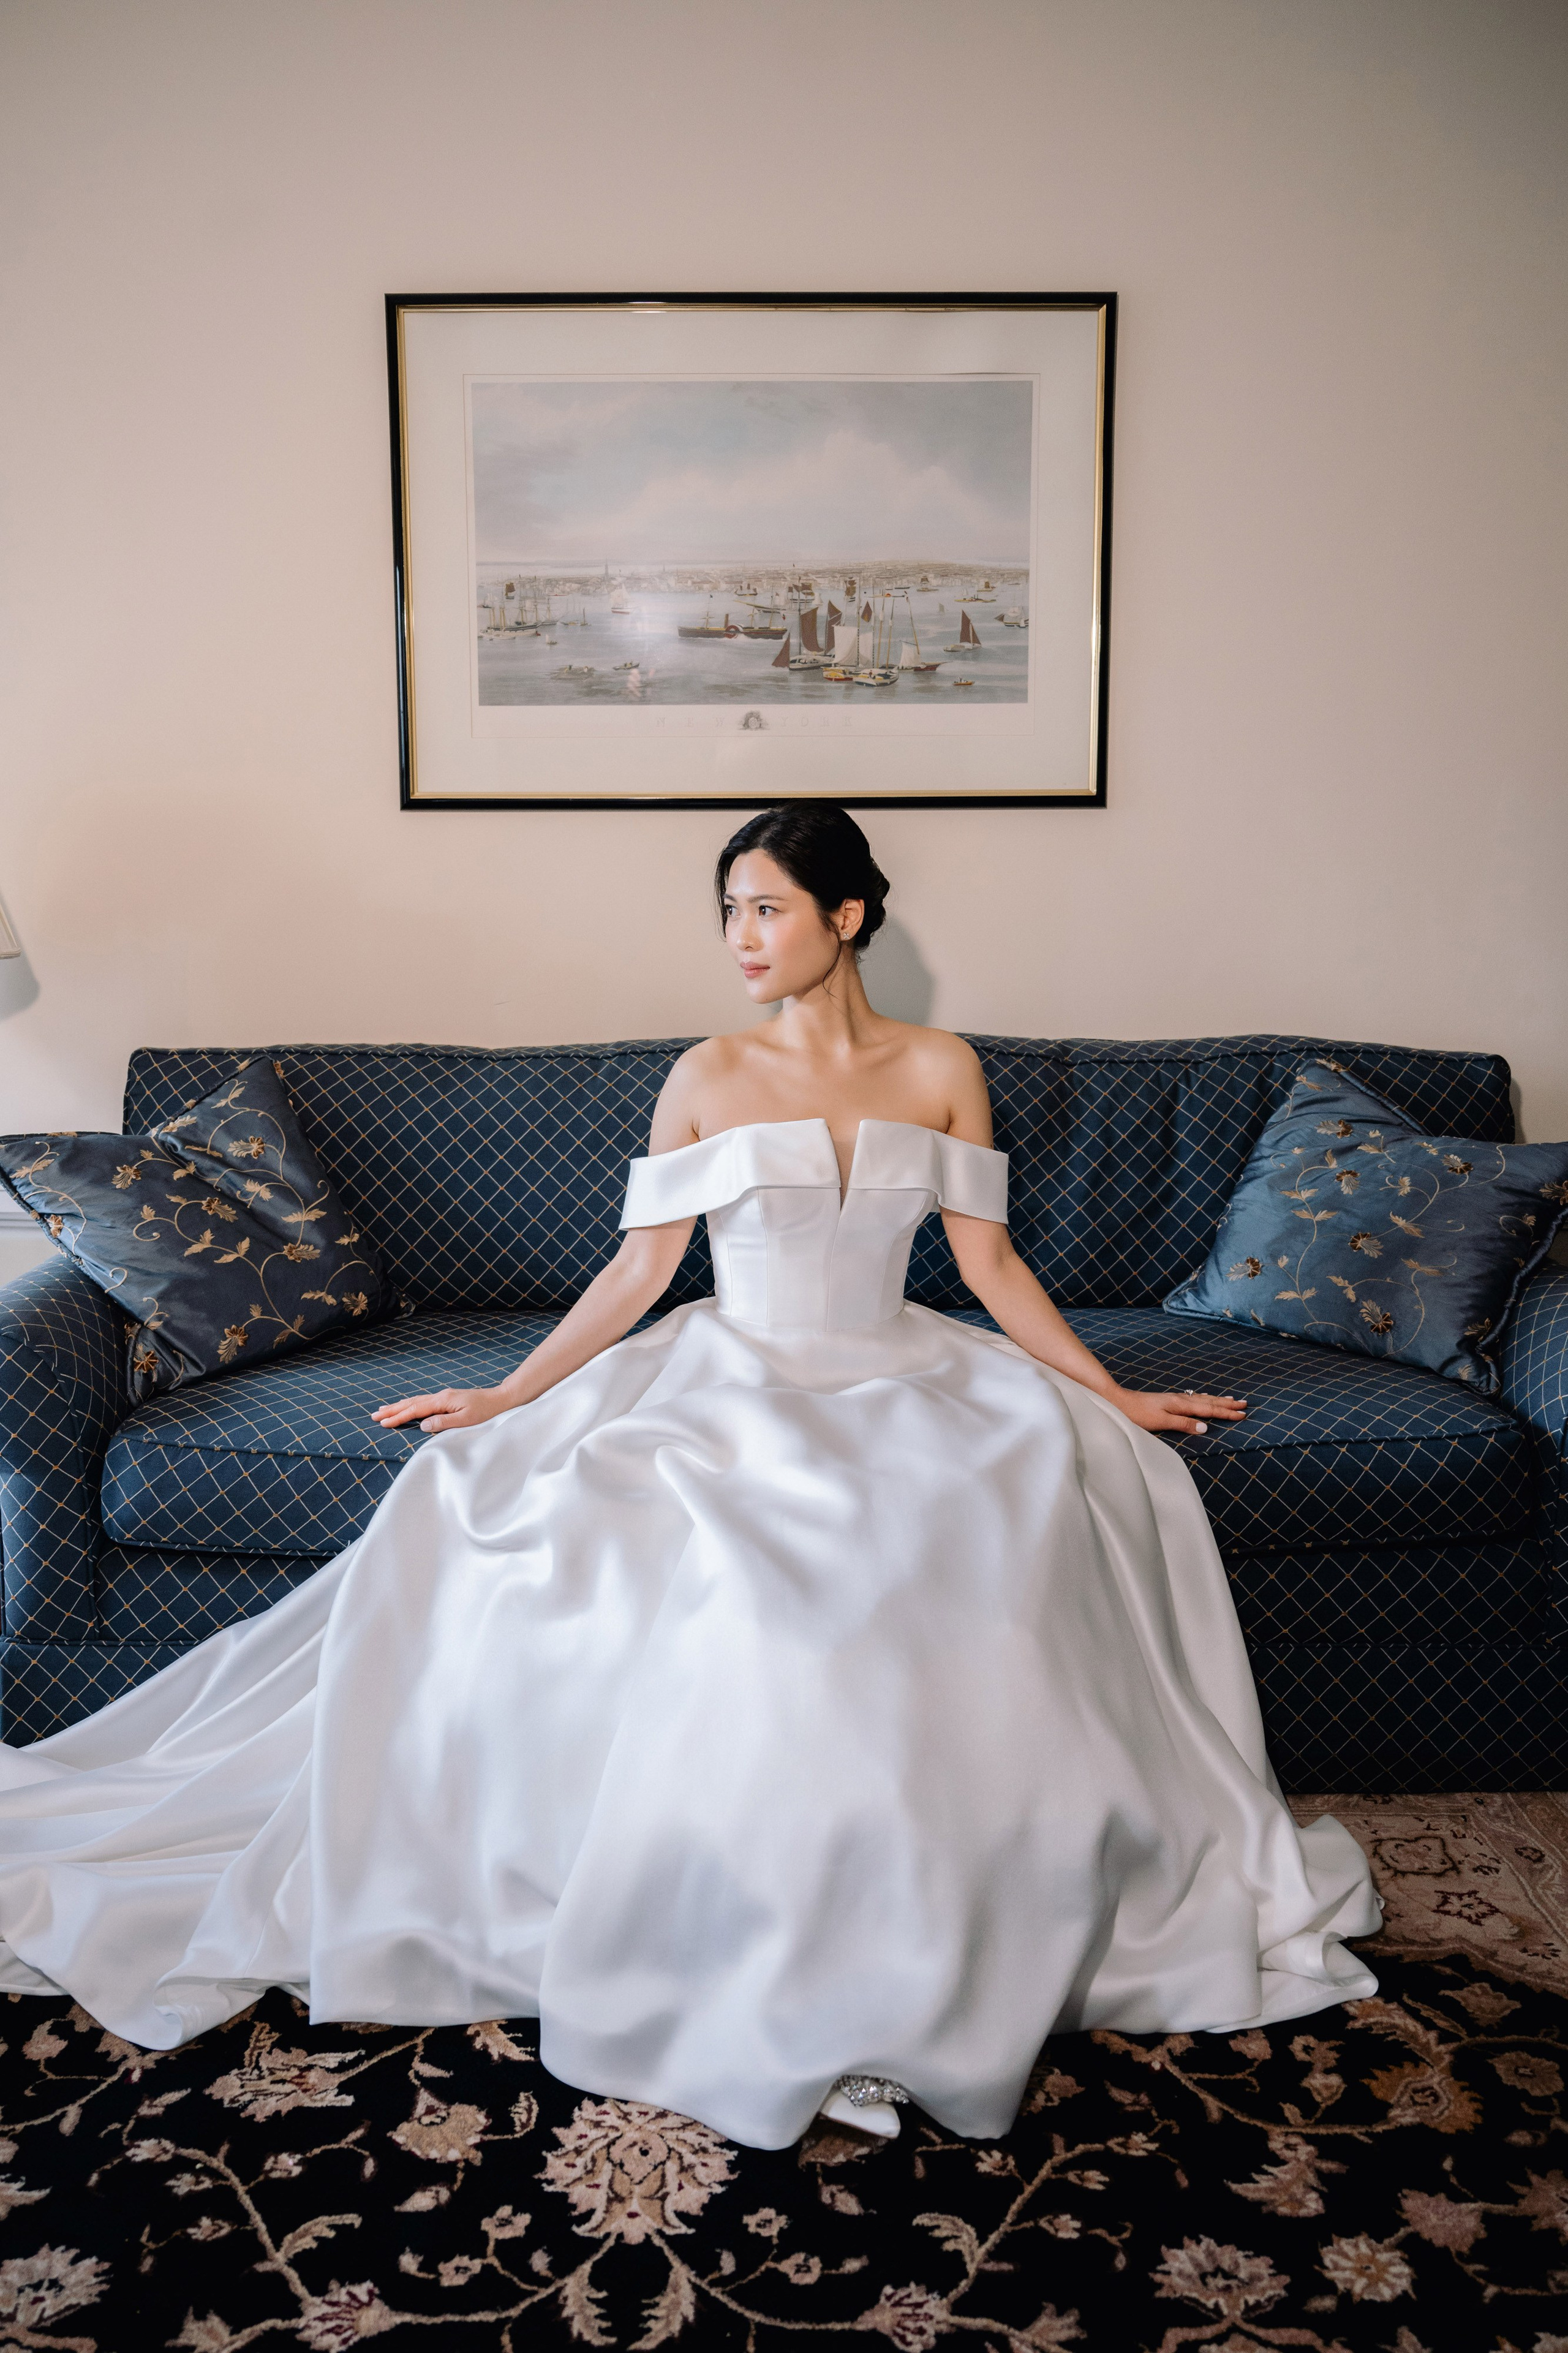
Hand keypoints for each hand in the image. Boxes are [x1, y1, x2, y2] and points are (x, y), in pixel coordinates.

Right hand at [370, 1387, 511, 1433]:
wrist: (501, 1400)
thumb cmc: (487, 1412)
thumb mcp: (466, 1420)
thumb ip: (443, 1423)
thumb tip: (422, 1425)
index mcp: (443, 1401)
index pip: (415, 1410)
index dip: (398, 1416)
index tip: (383, 1422)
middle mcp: (441, 1396)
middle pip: (412, 1403)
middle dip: (393, 1409)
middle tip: (374, 1415)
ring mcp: (444, 1397)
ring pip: (416, 1401)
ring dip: (400, 1406)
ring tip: (384, 1409)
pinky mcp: (448, 1399)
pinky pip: (424, 1402)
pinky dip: (411, 1405)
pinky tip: (408, 1407)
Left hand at [1111, 1389, 1246, 1436]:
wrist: (1117, 1401)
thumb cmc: (1137, 1414)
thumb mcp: (1161, 1422)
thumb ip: (1183, 1424)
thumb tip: (1206, 1428)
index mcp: (1181, 1404)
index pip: (1209, 1409)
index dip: (1226, 1413)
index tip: (1243, 1414)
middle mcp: (1180, 1399)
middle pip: (1209, 1401)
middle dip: (1227, 1404)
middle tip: (1244, 1404)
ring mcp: (1174, 1399)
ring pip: (1202, 1399)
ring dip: (1217, 1400)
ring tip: (1231, 1398)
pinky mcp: (1168, 1401)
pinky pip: (1193, 1399)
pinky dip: (1204, 1398)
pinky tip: (1203, 1398)